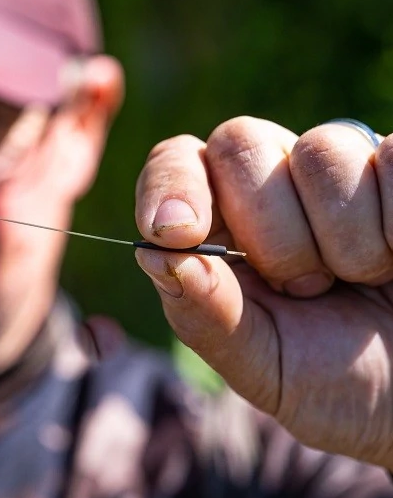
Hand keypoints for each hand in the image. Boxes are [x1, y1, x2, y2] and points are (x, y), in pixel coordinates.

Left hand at [135, 116, 392, 468]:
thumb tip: (155, 256)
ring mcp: (343, 168)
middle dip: (271, 229)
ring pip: (320, 150)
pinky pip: (391, 158)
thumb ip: (207, 317)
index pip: (175, 162)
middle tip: (307, 288)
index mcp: (219, 225)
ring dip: (347, 238)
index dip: (171, 185)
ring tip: (362, 279)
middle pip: (238, 142)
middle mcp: (273, 182)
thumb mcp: (266, 369)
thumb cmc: (340, 383)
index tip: (178, 231)